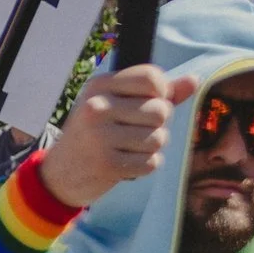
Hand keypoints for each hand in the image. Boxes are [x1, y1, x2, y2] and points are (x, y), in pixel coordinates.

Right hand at [44, 63, 197, 210]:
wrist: (59, 174)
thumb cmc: (94, 133)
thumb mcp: (116, 105)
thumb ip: (156, 93)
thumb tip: (194, 80)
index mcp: (99, 86)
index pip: (152, 78)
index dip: (161, 93)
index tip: (147, 104)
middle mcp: (96, 108)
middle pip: (161, 111)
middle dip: (156, 125)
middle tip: (134, 131)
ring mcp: (100, 137)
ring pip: (159, 138)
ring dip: (151, 147)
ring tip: (128, 148)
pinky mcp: (107, 165)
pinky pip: (151, 163)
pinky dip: (144, 166)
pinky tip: (124, 164)